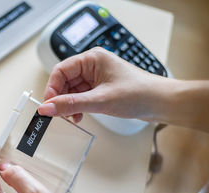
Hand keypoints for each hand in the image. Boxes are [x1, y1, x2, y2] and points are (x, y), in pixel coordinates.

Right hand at [38, 47, 168, 122]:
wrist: (161, 103)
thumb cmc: (139, 93)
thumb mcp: (100, 100)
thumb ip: (71, 104)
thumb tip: (47, 108)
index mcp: (92, 59)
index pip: (60, 71)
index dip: (52, 89)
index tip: (48, 106)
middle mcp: (92, 66)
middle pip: (64, 81)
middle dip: (60, 99)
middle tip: (59, 114)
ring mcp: (96, 77)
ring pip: (71, 91)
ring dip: (69, 105)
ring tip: (71, 117)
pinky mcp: (100, 89)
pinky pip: (81, 97)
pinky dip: (77, 107)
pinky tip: (79, 116)